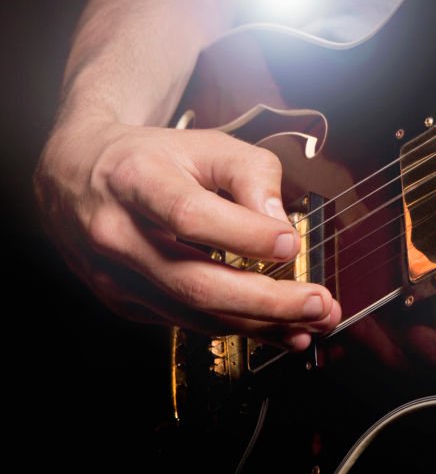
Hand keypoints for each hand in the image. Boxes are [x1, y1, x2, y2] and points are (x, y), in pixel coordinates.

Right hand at [34, 118, 341, 349]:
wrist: (79, 173)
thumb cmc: (152, 157)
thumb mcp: (206, 144)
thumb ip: (252, 173)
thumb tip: (280, 226)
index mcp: (135, 180)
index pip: (191, 216)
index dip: (245, 235)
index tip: (292, 243)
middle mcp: (117, 233)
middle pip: (195, 282)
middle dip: (266, 301)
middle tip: (318, 304)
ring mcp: (116, 275)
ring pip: (193, 314)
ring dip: (261, 325)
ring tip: (312, 323)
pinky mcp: (124, 301)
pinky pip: (187, 323)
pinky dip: (237, 328)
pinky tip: (278, 328)